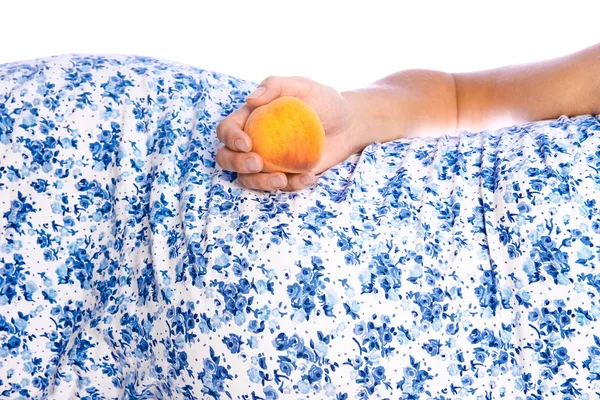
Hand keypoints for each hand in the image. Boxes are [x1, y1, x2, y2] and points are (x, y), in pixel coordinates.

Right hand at [216, 76, 363, 190]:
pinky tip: (308, 177)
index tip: (247, 143)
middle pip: (228, 158)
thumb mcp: (302, 86)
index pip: (227, 129)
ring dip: (260, 183)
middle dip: (236, 164)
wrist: (348, 124)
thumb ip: (275, 86)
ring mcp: (269, 162)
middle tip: (258, 163)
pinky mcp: (286, 176)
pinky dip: (292, 186)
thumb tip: (250, 100)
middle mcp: (255, 142)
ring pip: (248, 179)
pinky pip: (280, 187)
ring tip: (282, 179)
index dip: (230, 138)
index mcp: (251, 119)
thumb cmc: (323, 101)